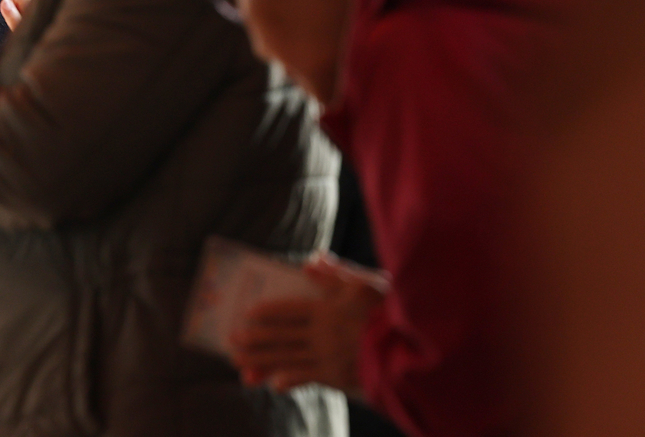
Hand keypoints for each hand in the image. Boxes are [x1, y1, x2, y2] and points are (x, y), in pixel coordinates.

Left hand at [229, 255, 388, 394]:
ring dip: (263, 362)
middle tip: (231, 342)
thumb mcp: (364, 285)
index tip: (247, 314)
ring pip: (288, 359)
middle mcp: (322, 335)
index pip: (288, 310)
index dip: (266, 312)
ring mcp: (328, 357)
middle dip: (254, 340)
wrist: (413, 349)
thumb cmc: (389, 312)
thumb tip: (312, 260)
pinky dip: (291, 380)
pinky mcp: (338, 376)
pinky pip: (309, 378)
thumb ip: (336, 274)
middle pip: (281, 336)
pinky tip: (276, 383)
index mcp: (327, 310)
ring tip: (242, 367)